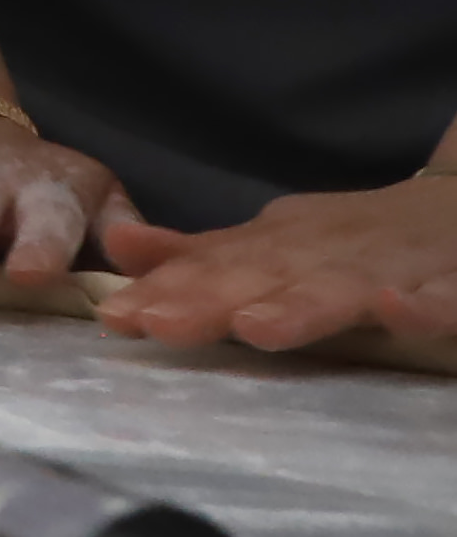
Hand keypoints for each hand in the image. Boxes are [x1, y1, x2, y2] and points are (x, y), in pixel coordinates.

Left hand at [90, 174, 456, 363]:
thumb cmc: (350, 241)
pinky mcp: (454, 281)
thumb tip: (116, 245)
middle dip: (209, 300)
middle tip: (159, 324)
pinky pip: (445, 295)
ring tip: (255, 328)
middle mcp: (326, 254)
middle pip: (265, 277)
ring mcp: (391, 267)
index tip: (114, 317)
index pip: (213, 270)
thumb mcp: (271, 243)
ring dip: (300, 305)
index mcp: (280, 249)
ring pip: (343, 288)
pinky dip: (423, 302)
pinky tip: (396, 308)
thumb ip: (199, 256)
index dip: (163, 292)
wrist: (455, 209)